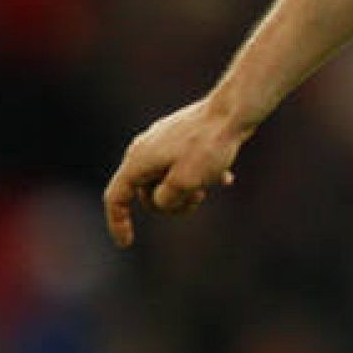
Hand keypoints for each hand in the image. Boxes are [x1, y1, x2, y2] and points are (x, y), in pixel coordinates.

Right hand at [103, 97, 249, 247]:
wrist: (235, 108)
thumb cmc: (210, 145)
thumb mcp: (185, 183)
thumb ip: (166, 200)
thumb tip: (163, 200)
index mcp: (138, 160)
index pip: (116, 197)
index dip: (118, 223)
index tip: (127, 243)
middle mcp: (145, 148)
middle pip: (146, 191)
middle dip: (169, 204)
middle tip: (199, 199)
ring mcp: (164, 140)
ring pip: (167, 178)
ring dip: (187, 189)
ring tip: (214, 181)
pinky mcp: (184, 135)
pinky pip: (185, 164)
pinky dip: (201, 175)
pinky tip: (225, 178)